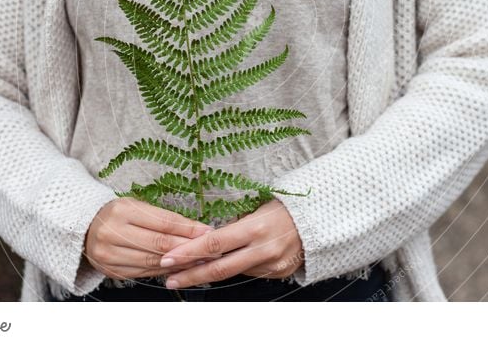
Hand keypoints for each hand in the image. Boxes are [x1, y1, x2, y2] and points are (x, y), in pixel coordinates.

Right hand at [83, 197, 216, 279]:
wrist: (85, 228)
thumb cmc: (118, 214)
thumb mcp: (138, 206)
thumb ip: (164, 219)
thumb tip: (196, 230)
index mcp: (122, 210)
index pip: (163, 222)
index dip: (188, 229)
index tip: (207, 231)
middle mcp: (113, 233)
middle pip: (159, 244)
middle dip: (188, 248)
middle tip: (210, 250)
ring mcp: (109, 255)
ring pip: (153, 262)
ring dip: (179, 263)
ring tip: (199, 260)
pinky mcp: (111, 271)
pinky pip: (144, 273)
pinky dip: (164, 271)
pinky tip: (178, 268)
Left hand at [158, 198, 304, 288]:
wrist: (318, 221)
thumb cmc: (283, 208)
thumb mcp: (256, 208)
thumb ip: (233, 226)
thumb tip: (205, 238)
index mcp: (255, 228)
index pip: (214, 244)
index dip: (189, 253)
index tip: (169, 258)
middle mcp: (263, 250)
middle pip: (219, 268)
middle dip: (191, 275)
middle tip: (169, 278)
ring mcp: (270, 265)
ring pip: (233, 272)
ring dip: (209, 273)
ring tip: (188, 272)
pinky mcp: (276, 273)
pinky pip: (249, 272)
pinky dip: (235, 268)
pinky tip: (223, 265)